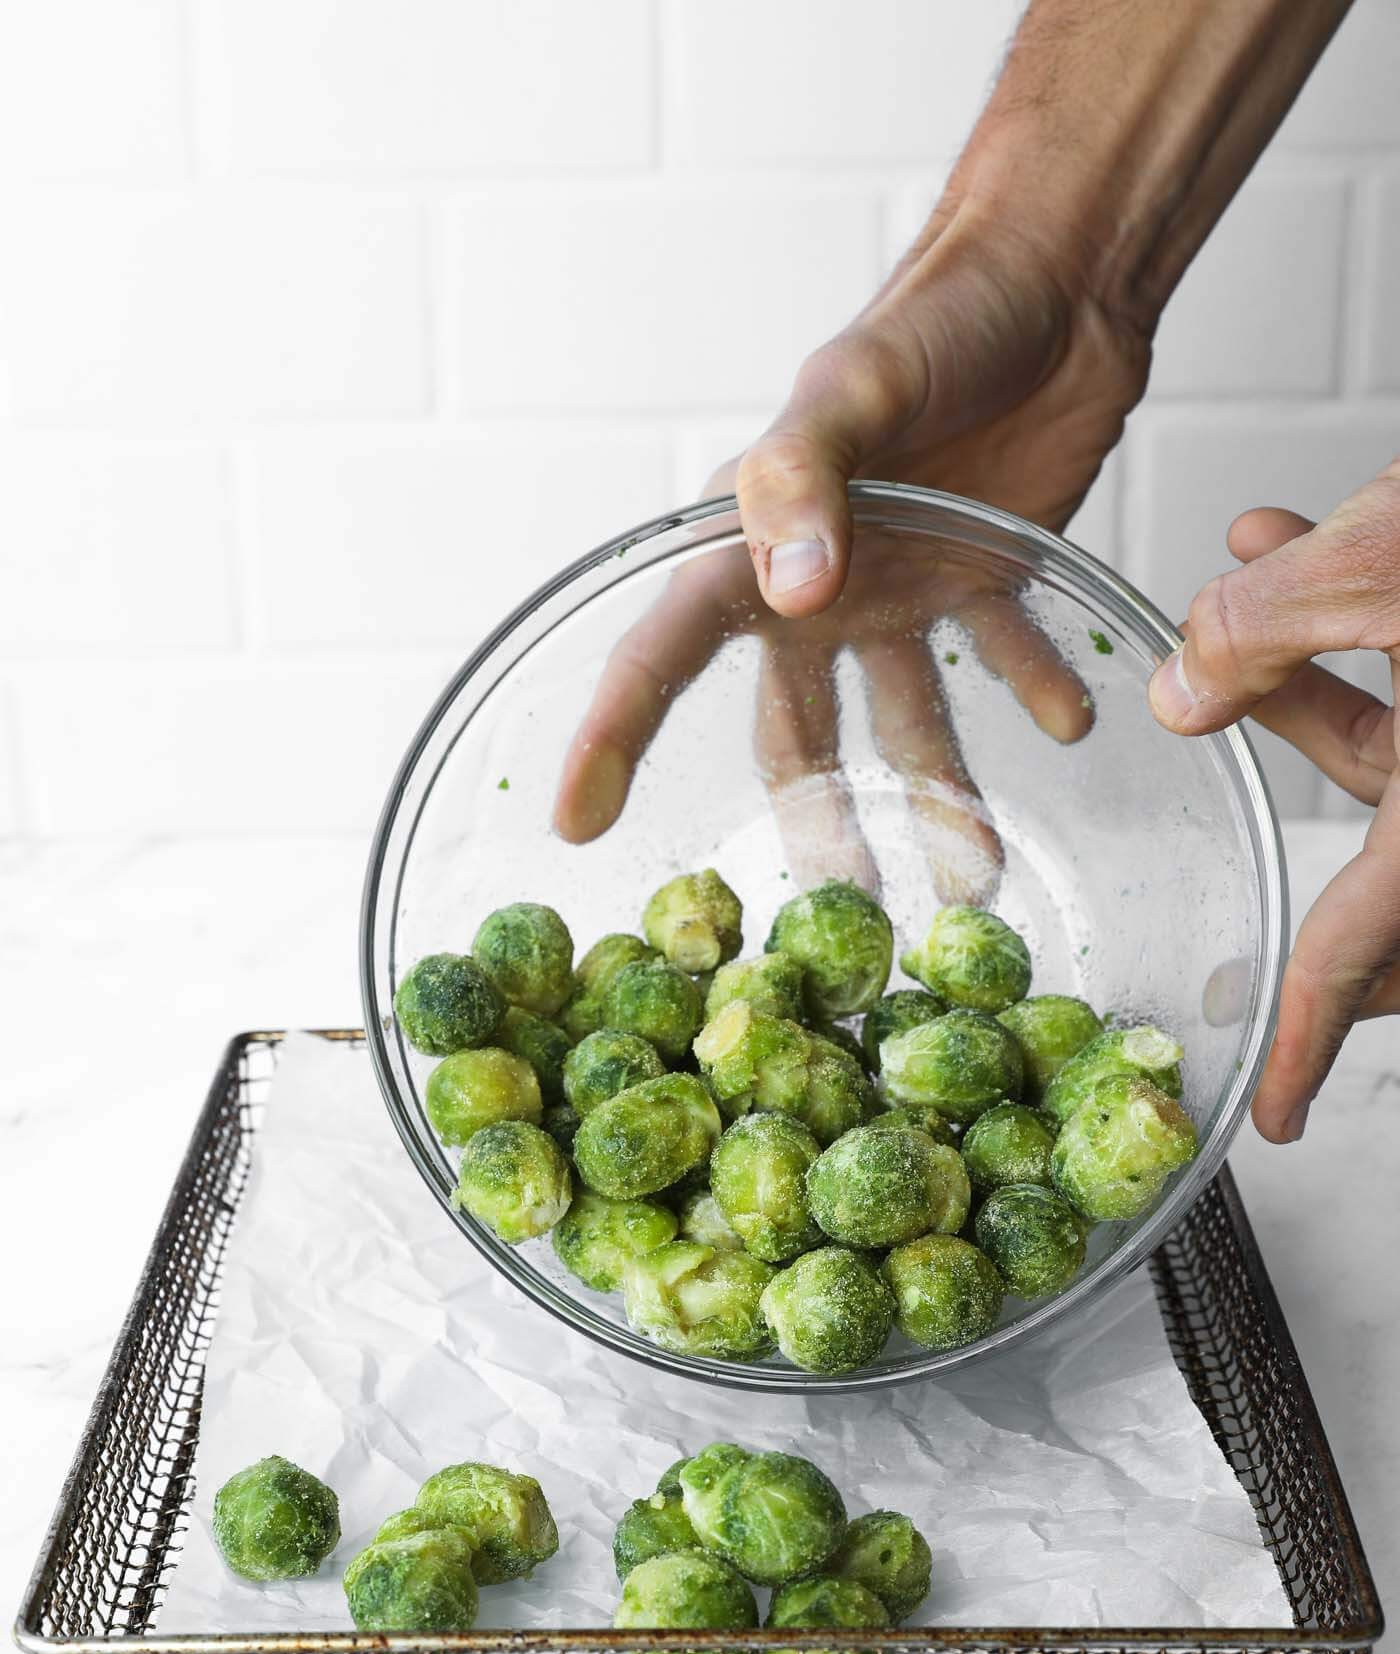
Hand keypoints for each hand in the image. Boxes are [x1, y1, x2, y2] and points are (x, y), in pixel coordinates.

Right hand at [553, 204, 1149, 898]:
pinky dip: (1033, 692)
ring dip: (935, 796)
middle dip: (814, 820)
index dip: (611, 737)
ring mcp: (897, 592)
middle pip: (791, 731)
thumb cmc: (936, 316)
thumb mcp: (855, 387)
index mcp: (750, 545)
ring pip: (901, 724)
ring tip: (974, 877)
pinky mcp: (979, 583)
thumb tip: (794, 595)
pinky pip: (1000, 661)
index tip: (574, 827)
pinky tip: (1074, 725)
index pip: (660, 654)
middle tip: (841, 914)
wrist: (1055, 279)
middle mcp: (813, 588)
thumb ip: (809, 482)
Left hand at [1148, 468, 1399, 1142]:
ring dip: (1308, 697)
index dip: (1307, 1041)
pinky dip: (1364, 659)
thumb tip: (1181, 697)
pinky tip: (1295, 548)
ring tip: (1241, 603)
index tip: (1278, 1117)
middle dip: (1312, 876)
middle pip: (1391, 903)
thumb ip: (1266, 628)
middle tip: (1251, 867)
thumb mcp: (1389, 565)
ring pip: (1395, 786)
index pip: (1360, 954)